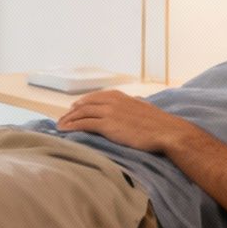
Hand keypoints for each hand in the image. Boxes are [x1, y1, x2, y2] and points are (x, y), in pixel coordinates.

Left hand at [54, 91, 200, 156]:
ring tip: (60, 125)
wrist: (166, 131)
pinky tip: (65, 130)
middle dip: (72, 111)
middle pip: (85, 104)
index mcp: (120, 96)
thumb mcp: (143, 108)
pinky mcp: (108, 125)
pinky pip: (84, 124)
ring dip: (68, 119)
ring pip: (82, 113)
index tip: (74, 108)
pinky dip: (72, 126)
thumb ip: (133, 105)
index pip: (95, 97)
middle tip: (63, 118)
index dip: (82, 102)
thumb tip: (134, 104)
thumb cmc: (158, 124)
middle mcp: (112, 101)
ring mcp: (109, 112)